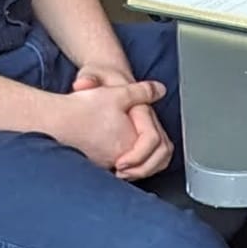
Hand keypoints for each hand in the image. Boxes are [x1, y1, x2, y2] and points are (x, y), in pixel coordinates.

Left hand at [72, 61, 174, 183]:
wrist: (110, 72)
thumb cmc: (102, 76)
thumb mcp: (92, 75)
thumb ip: (88, 80)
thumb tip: (82, 84)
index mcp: (141, 107)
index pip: (152, 137)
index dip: (138, 155)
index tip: (118, 164)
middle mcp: (149, 118)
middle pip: (163, 150)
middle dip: (144, 167)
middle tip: (121, 173)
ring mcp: (151, 127)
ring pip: (163, 155)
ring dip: (146, 170)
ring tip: (123, 175)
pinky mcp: (147, 135)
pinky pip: (157, 157)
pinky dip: (146, 168)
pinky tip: (125, 171)